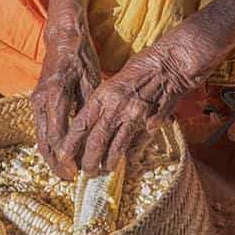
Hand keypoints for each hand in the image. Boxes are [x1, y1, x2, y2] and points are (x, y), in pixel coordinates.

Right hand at [31, 0, 100, 179]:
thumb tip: (98, 131)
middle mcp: (41, 100)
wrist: (63, 39)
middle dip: (57, 163)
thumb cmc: (81, 57)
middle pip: (45, 141)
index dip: (66, 156)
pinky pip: (41, 129)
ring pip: (40, 137)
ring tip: (66, 173)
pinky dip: (49, 145)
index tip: (75, 172)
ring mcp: (36, 101)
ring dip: (52, 157)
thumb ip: (91, 105)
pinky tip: (60, 156)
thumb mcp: (91, 78)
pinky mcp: (37, 102)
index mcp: (55, 94)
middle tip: (70, 180)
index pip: (58, 133)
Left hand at [62, 40, 196, 175]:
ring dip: (108, 163)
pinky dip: (132, 154)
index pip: (80, 125)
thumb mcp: (115, 81)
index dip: (70, 145)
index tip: (63, 158)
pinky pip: (138, 146)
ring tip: (104, 169)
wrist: (171, 63)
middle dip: (88, 162)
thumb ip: (104, 103)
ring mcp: (135, 117)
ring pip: (116, 149)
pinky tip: (129, 159)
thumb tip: (92, 124)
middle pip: (96, 142)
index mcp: (103, 95)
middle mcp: (116, 107)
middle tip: (86, 171)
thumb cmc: (141, 67)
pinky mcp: (152, 124)